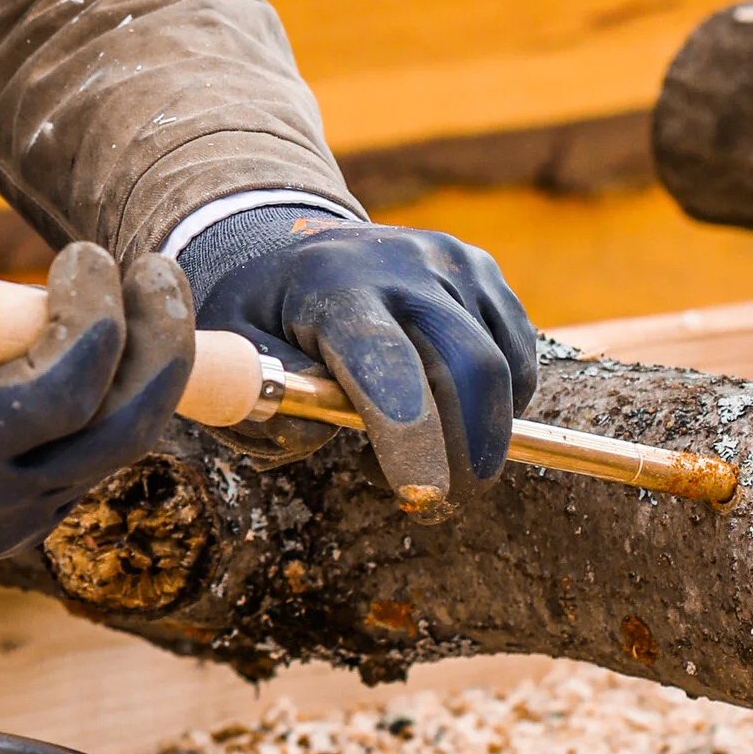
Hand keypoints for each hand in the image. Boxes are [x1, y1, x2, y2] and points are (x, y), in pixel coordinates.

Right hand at [0, 243, 194, 595]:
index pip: (67, 389)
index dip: (98, 315)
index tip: (84, 251)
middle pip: (122, 430)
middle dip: (161, 345)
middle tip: (160, 270)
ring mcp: (2, 525)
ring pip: (114, 454)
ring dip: (145, 375)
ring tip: (145, 300)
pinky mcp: (5, 529)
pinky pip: (86, 469)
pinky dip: (113, 408)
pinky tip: (104, 351)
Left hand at [181, 210, 536, 504]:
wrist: (296, 252)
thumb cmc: (265, 318)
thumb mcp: (235, 353)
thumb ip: (266, 401)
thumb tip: (313, 433)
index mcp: (331, 283)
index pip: (384, 359)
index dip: (409, 433)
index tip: (422, 493)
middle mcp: (400, 263)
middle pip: (467, 364)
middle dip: (466, 449)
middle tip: (439, 501)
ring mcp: (450, 262)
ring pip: (501, 367)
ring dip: (478, 433)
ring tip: (422, 451)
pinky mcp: (483, 271)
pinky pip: (518, 356)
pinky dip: (499, 405)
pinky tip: (450, 414)